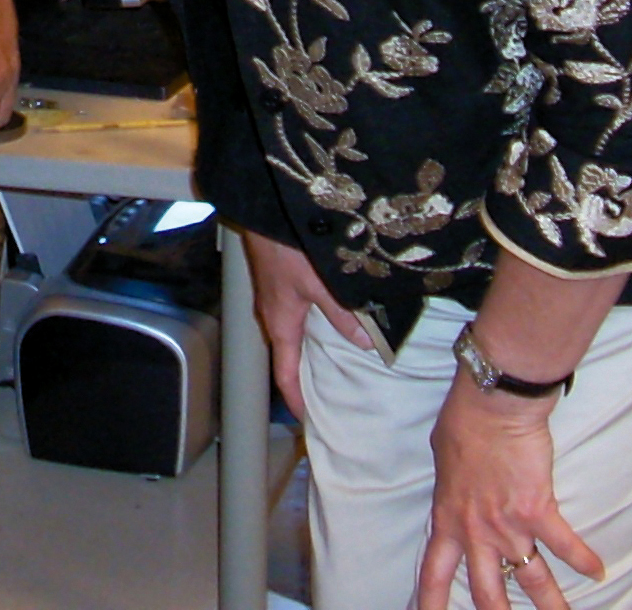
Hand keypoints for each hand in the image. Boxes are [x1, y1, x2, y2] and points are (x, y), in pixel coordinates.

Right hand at [242, 229, 372, 416]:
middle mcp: (274, 315)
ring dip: (312, 352)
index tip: (310, 421)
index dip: (297, 400)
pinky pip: (297, 317)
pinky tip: (333, 322)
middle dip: (307, 378)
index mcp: (280, 323)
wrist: (265, 210)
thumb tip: (366, 344)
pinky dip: (313, 330)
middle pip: (289, 356)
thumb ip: (343, 315)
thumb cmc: (286, 247)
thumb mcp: (320, 284)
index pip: (285, 373)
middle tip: (332, 396)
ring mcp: (275, 298)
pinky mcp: (281, 282)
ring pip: (294, 336)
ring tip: (338, 364)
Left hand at [418, 375, 603, 609]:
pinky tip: (598, 572)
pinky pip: (566, 546)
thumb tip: (454, 491)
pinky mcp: (539, 512)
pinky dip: (584, 560)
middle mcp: (476, 531)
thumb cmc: (462, 424)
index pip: (434, 570)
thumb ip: (451, 488)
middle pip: (486, 591)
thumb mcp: (442, 460)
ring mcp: (508, 526)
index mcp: (447, 518)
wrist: (491, 406)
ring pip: (533, 581)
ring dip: (552, 605)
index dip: (432, 600)